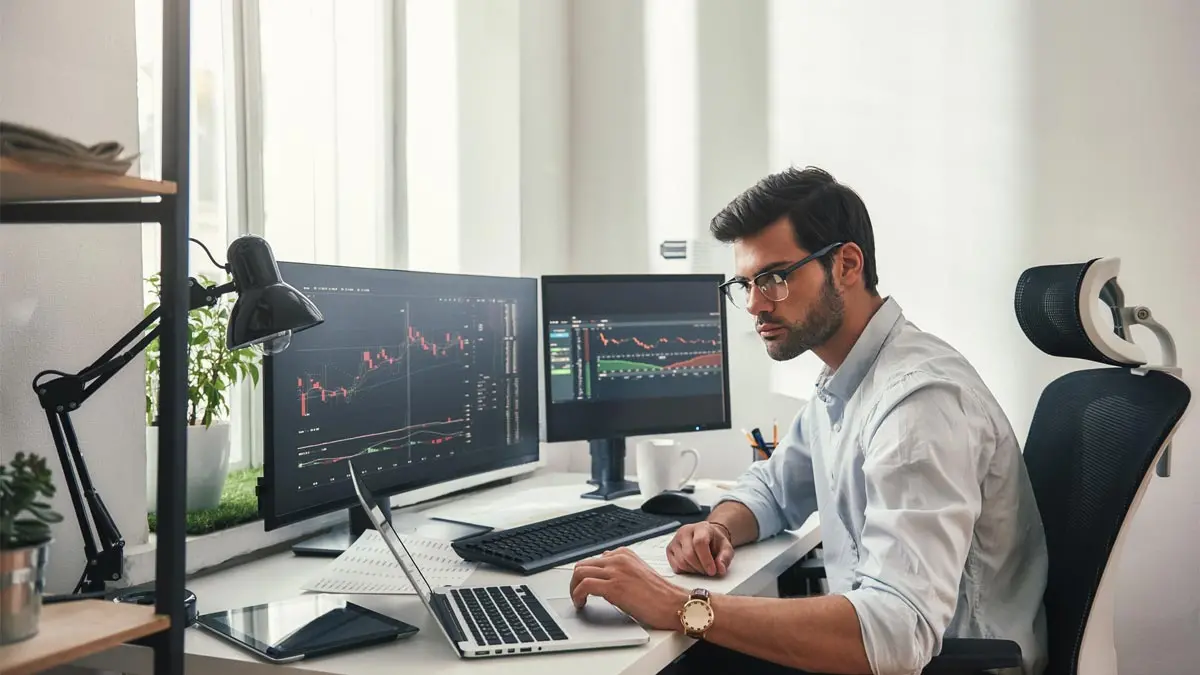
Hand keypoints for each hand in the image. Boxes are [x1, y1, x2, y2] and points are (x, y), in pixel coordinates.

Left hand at [570, 548, 688, 630]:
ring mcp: (615, 571)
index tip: (583, 585)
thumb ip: (622, 568)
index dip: (586, 574)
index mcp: (625, 554)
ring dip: (574, 588)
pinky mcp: (613, 586)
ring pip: (580, 573)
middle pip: (583, 564)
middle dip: (576, 580)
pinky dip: (577, 595)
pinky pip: (584, 586)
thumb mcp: (639, 572)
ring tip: (578, 600)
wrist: (674, 604)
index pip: (594, 559)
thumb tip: (605, 571)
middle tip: (577, 593)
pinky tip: (581, 603)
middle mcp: (618, 558)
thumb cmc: (661, 595)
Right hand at [666, 522, 733, 576]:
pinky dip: (685, 571)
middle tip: (709, 571)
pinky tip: (693, 567)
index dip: (706, 559)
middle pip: (689, 554)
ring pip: (681, 562)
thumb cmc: (715, 542)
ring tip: (702, 568)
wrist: (706, 537)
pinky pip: (675, 566)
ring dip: (693, 570)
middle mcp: (685, 531)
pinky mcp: (669, 550)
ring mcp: (675, 540)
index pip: (700, 542)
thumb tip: (720, 569)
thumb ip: (725, 558)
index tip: (712, 571)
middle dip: (700, 567)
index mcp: (701, 527)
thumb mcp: (726, 548)